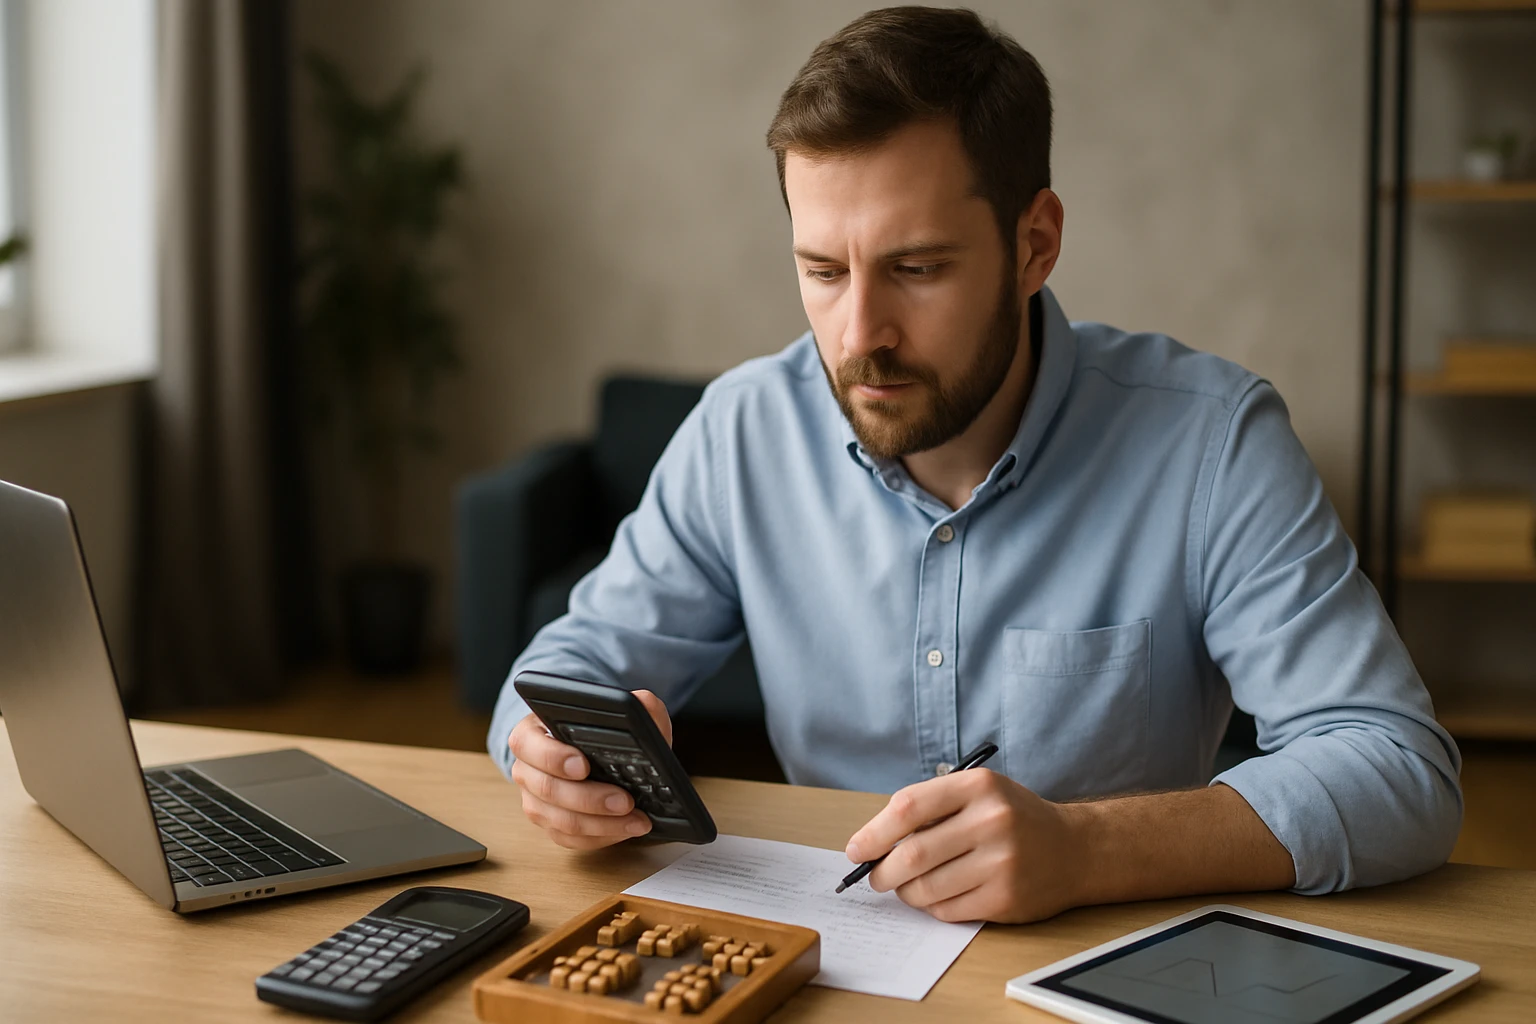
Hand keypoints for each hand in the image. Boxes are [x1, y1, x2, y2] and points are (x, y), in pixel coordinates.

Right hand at [509, 689, 673, 849]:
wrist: (595, 751)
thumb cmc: (601, 728)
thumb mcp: (619, 706)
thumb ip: (633, 702)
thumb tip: (643, 709)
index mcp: (531, 733)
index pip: (528, 745)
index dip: (553, 757)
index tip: (584, 765)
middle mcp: (527, 769)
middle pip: (548, 789)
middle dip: (590, 798)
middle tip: (625, 800)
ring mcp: (536, 801)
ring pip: (561, 821)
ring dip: (602, 824)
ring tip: (636, 819)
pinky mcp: (550, 825)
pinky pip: (572, 840)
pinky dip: (602, 836)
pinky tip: (627, 829)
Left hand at [845, 769, 1084, 922]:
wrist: (1074, 849)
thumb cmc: (1012, 818)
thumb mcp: (978, 793)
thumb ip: (930, 808)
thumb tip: (870, 842)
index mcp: (978, 786)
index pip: (908, 807)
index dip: (873, 832)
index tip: (856, 849)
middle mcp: (991, 821)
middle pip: (912, 854)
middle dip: (881, 871)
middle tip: (873, 877)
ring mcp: (1001, 862)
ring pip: (926, 888)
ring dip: (905, 892)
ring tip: (907, 886)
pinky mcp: (1006, 898)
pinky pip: (948, 910)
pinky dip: (932, 907)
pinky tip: (938, 896)